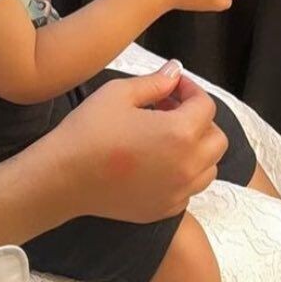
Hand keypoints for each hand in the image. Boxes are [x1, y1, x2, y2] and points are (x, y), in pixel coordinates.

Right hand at [51, 63, 227, 221]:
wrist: (64, 177)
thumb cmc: (89, 131)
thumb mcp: (119, 93)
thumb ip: (155, 82)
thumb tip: (175, 72)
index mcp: (180, 133)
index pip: (206, 105)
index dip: (190, 89)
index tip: (172, 85)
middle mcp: (188, 165)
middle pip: (216, 138)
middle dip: (199, 119)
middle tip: (169, 109)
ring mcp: (179, 192)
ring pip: (209, 166)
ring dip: (196, 148)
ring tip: (166, 137)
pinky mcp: (167, 209)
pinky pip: (190, 188)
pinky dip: (184, 173)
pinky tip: (157, 162)